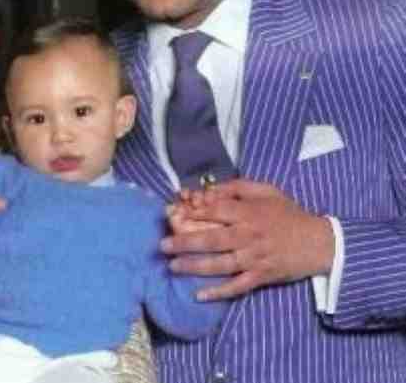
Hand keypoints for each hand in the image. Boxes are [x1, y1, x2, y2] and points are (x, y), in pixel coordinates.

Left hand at [161, 179, 334, 300]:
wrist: (320, 242)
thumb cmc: (288, 214)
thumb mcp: (267, 191)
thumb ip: (237, 187)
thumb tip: (209, 189)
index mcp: (250, 213)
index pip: (217, 211)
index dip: (194, 213)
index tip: (173, 214)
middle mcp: (249, 236)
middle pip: (213, 239)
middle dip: (186, 242)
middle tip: (162, 245)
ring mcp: (255, 258)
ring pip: (221, 264)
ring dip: (195, 266)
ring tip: (172, 266)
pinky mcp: (261, 276)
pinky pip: (237, 286)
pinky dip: (219, 292)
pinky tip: (199, 295)